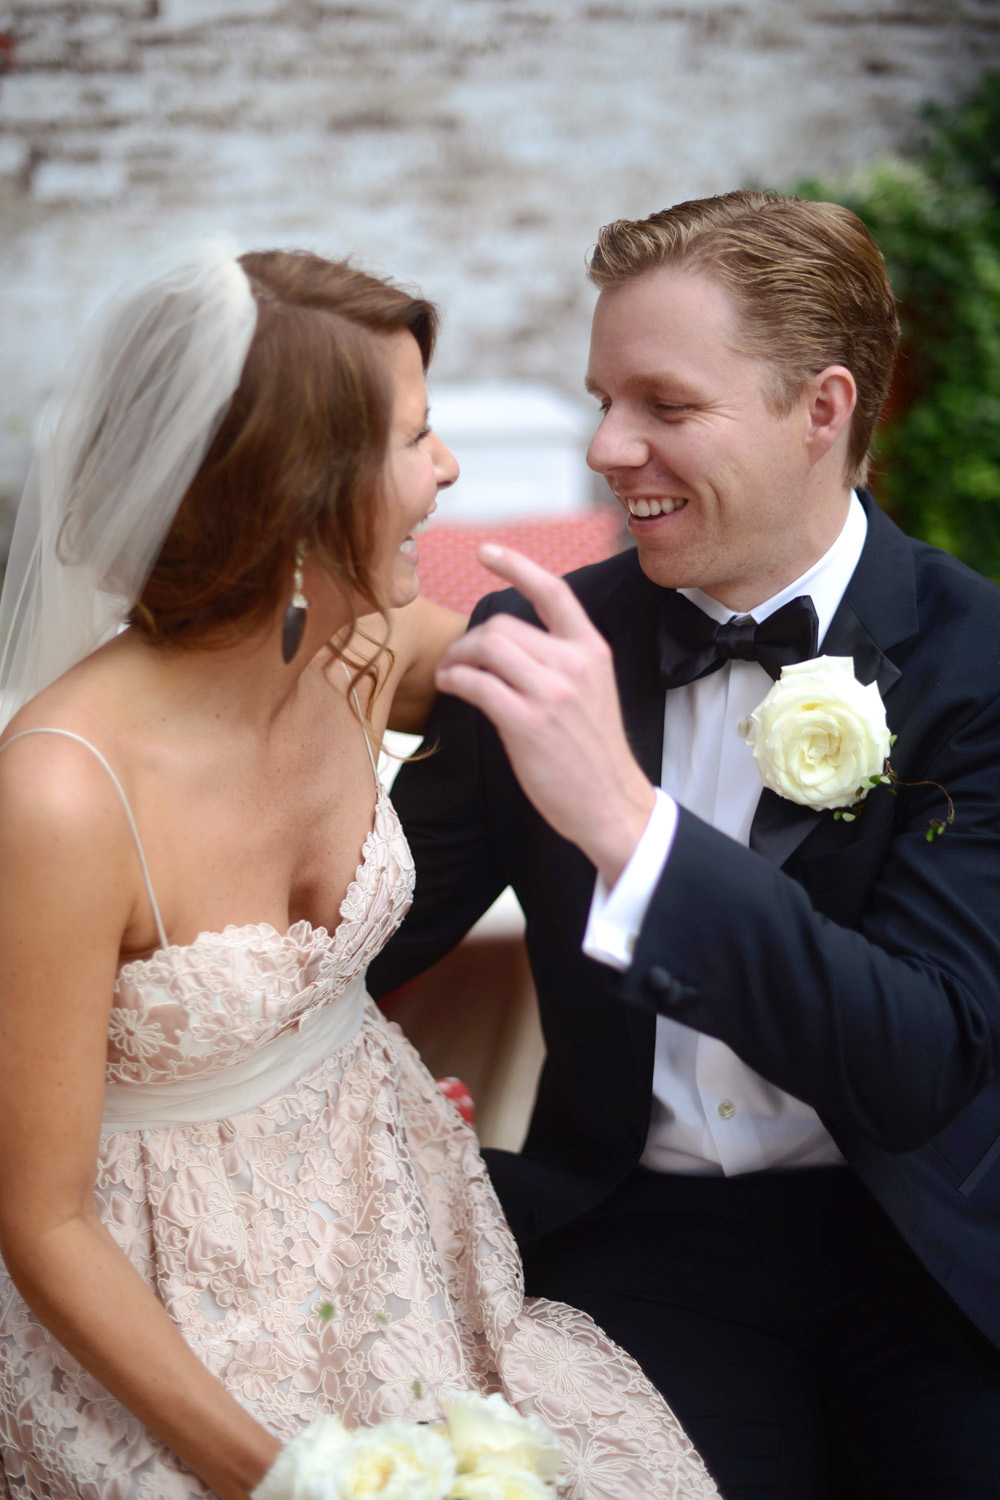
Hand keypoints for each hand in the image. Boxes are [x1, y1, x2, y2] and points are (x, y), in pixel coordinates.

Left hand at [434, 545, 655, 884]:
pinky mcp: (527, 723)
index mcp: (592, 650)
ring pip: (486, 648)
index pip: (553, 592)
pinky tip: (451, 687)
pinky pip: (477, 683)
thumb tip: (508, 645)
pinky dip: (454, 680)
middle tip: (457, 661)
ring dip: (457, 659)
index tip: (485, 552)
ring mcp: (552, 693)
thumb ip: (560, 661)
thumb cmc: (593, 753)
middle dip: (469, 640)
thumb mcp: (591, 691)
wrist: (611, 804)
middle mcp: (574, 664)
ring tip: (451, 675)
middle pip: (502, 624)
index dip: (516, 565)